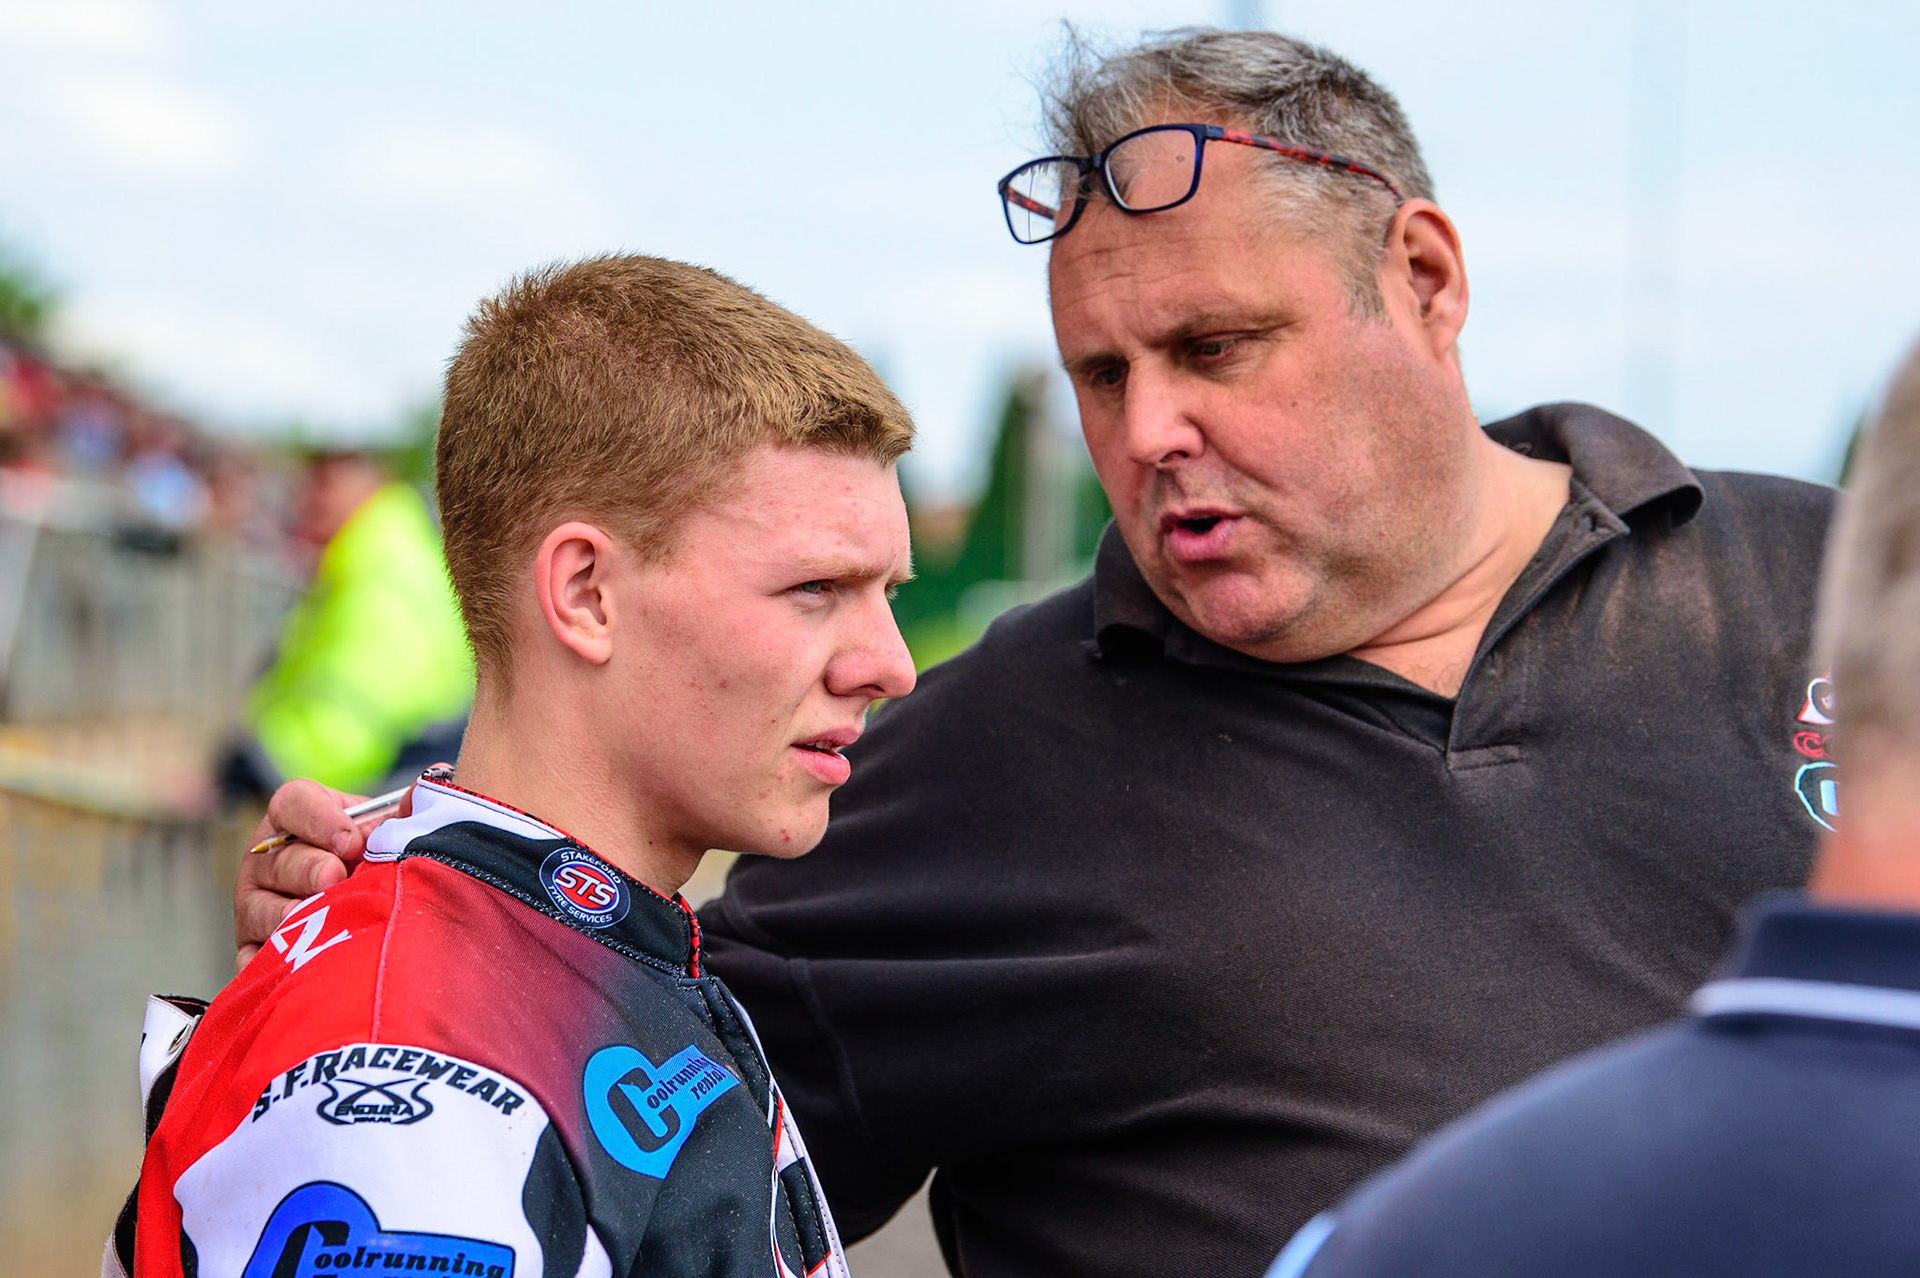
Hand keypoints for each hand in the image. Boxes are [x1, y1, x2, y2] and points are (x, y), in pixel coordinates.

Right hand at [233, 778, 410, 972]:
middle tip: (337, 878)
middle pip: (276, 859)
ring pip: (258, 909)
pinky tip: (300, 962)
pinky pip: (250, 958)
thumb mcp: (389, 835)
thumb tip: (431, 785)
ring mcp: (255, 906)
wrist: (372, 920)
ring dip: (290, 916)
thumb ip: (405, 813)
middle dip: (309, 869)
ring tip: (320, 919)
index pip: (292, 803)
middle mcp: (269, 860)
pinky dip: (271, 960)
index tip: (352, 840)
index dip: (318, 818)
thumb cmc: (377, 866)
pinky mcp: (253, 950)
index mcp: (297, 820)